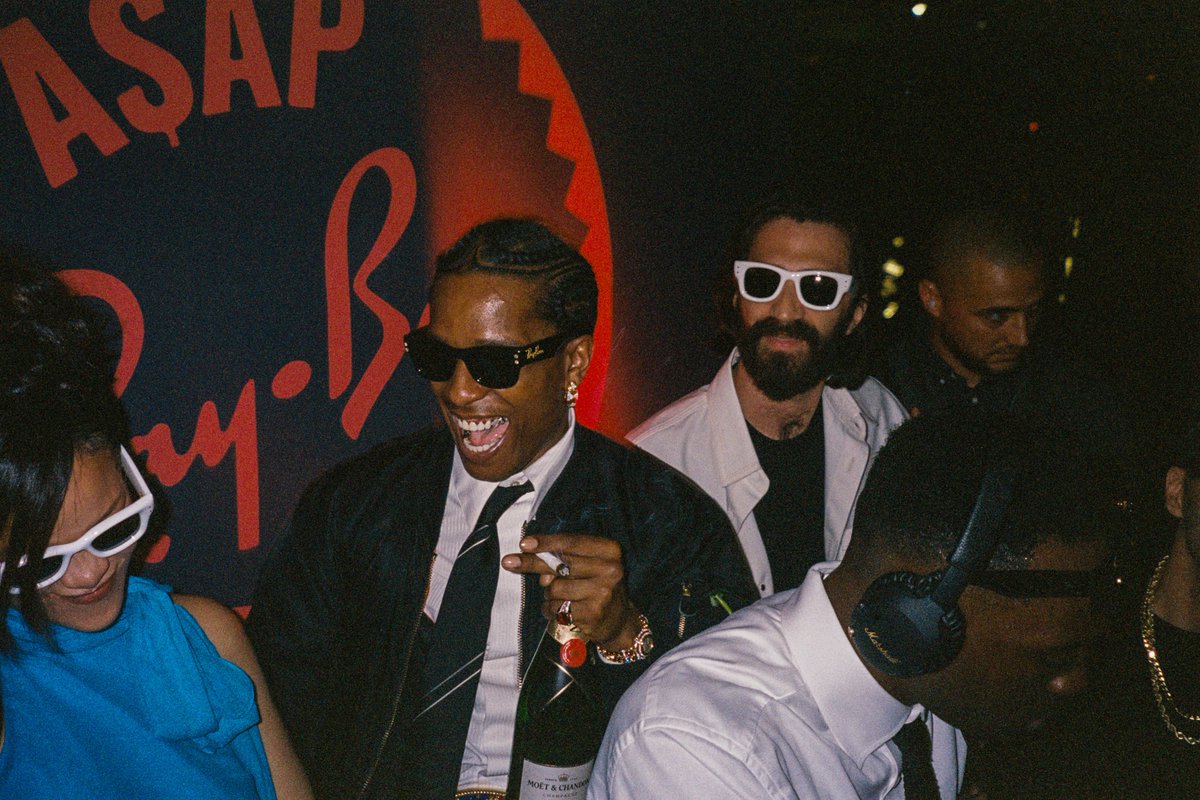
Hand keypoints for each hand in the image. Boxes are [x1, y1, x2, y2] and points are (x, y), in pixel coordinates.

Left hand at [501, 533, 641, 649]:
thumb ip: (562, 558)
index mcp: (610, 550)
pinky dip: (551, 610)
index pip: (571, 543)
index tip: (524, 544)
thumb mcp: (588, 564)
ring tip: (561, 599)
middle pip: (560, 564)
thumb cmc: (597, 586)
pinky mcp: (593, 614)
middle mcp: (610, 570)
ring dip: (548, 595)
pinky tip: (562, 612)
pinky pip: (557, 608)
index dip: (545, 543)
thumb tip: (528, 557)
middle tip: (508, 562)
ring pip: (554, 588)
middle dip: (531, 563)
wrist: (618, 621)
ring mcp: (603, 593)